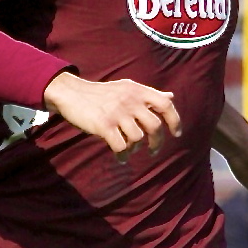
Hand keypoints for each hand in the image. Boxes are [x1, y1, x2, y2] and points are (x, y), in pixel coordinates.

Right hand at [43, 70, 180, 156]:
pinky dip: (122, 156)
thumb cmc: (102, 94)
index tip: (176, 134)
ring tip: (129, 150)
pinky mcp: (104, 125)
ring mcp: (117, 113)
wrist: (71, 93)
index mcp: (138, 90)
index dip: (175, 120)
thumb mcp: (127, 89)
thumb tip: (171, 96)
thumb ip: (149, 95)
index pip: (165, 104)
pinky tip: (120, 158)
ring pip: (137, 138)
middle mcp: (130, 100)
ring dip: (135, 149)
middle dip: (157, 142)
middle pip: (155, 126)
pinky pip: (121, 147)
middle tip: (153, 151)